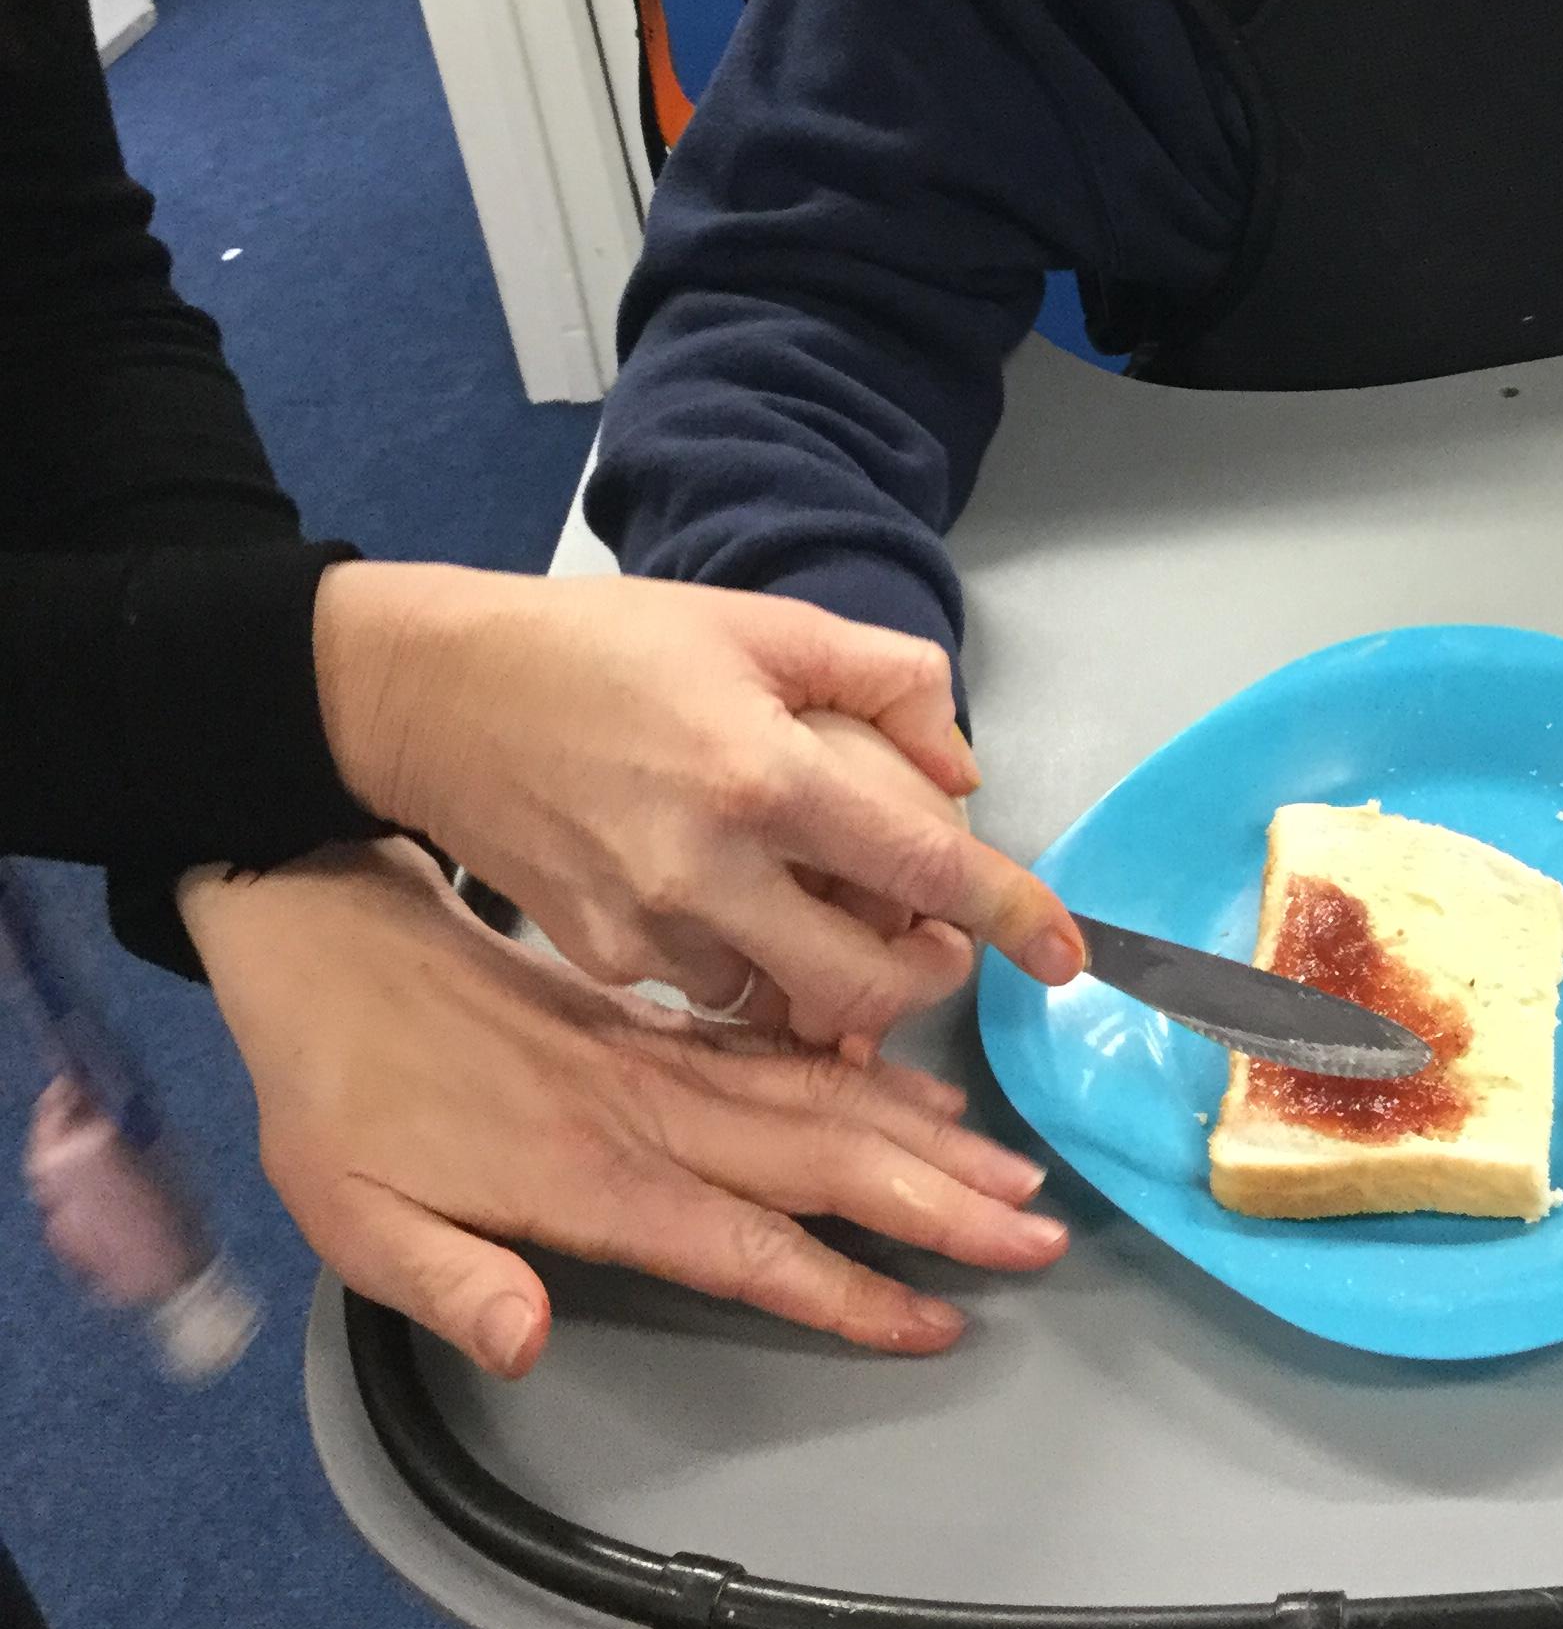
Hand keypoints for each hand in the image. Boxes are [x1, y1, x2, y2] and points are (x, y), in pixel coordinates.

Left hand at [184, 840, 1068, 1375]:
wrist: (323, 933)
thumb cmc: (333, 1090)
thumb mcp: (347, 1210)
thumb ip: (443, 1281)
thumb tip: (525, 1340)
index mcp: (588, 1172)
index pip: (744, 1246)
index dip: (843, 1290)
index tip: (939, 1321)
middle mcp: (649, 1113)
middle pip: (820, 1163)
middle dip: (937, 1204)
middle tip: (1038, 1231)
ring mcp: (662, 1061)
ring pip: (821, 1098)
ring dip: (924, 1138)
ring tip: (1013, 1169)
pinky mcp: (659, 1023)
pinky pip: (782, 1049)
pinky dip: (863, 1073)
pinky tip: (921, 1090)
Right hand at [313, 564, 1082, 1041]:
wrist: (430, 694)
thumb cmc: (599, 646)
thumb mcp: (756, 623)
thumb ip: (880, 682)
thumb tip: (957, 774)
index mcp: (761, 772)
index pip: (923, 866)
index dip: (1010, 914)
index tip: (1066, 954)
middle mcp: (708, 868)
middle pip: (864, 983)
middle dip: (925, 978)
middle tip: (937, 941)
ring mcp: (648, 927)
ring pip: (787, 1005)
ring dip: (835, 983)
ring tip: (834, 917)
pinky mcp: (603, 959)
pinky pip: (713, 995)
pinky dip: (755, 974)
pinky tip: (752, 922)